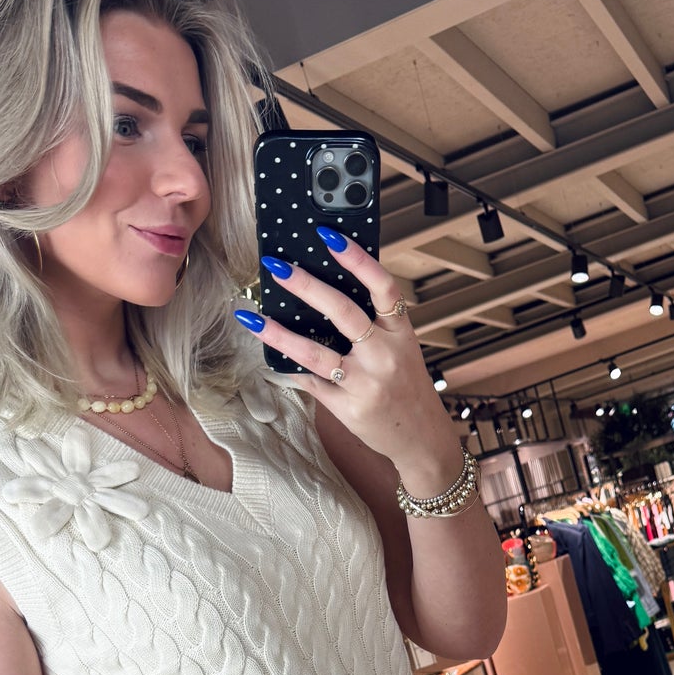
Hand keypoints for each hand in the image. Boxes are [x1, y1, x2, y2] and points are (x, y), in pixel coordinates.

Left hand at [238, 229, 461, 493]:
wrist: (421, 438)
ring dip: (279, 333)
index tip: (329, 236)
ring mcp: (365, 384)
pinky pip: (310, 381)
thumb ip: (373, 323)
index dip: (357, 259)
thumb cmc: (405, 386)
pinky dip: (288, 366)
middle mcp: (384, 356)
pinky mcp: (347, 407)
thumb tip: (323, 290)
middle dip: (307, 286)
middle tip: (277, 266)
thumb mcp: (401, 349)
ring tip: (252, 316)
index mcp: (400, 333)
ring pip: (315, 353)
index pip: (382, 287)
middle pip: (343, 312)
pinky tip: (268, 352)